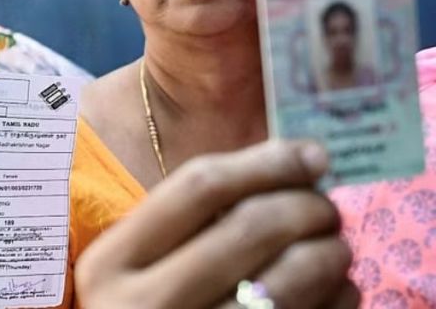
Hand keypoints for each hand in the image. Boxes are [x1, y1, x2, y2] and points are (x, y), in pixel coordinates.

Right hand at [74, 140, 358, 308]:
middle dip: (307, 207)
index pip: (197, 186)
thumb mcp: (135, 266)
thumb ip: (186, 222)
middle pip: (249, 228)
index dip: (265, 163)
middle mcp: (145, 305)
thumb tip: (294, 164)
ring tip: (334, 246)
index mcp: (111, 261)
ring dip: (330, 253)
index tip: (310, 156)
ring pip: (288, 281)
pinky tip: (337, 288)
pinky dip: (338, 297)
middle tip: (327, 208)